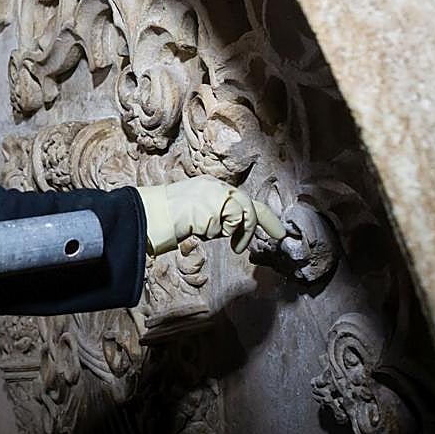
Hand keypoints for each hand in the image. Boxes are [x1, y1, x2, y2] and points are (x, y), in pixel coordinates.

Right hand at [135, 175, 285, 255]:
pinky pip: (229, 225)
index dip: (260, 212)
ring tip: (236, 247)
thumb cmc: (168, 217)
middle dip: (266, 220)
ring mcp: (216, 194)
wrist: (154, 213)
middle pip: (248, 202)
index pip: (240, 197)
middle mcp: (216, 186)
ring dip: (240, 233)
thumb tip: (232, 229)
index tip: (274, 226)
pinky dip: (220, 233)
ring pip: (242, 214)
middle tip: (280, 235)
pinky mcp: (217, 205)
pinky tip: (203, 230)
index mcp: (210, 186)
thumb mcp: (196, 211)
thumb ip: (215, 215)